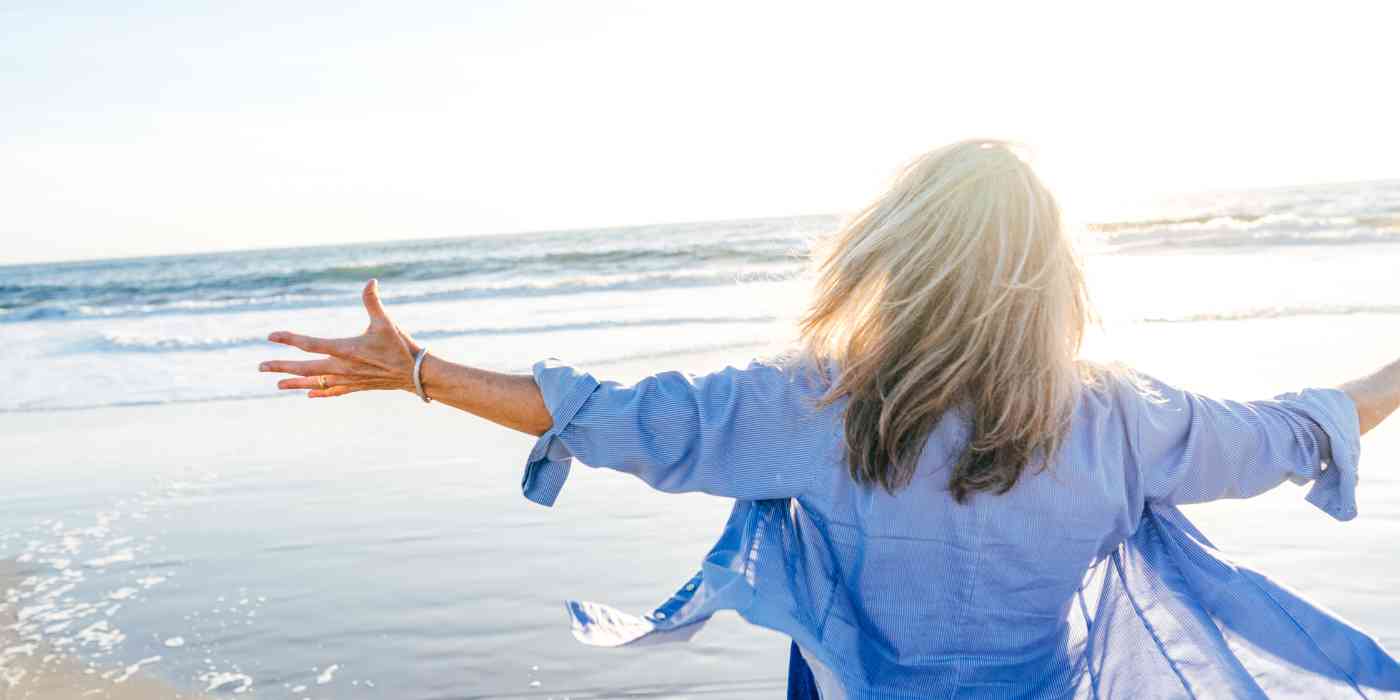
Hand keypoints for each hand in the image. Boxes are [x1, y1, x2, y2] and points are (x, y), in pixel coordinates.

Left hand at [259, 279, 422, 397]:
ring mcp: (348, 379)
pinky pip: (333, 391)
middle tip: (260, 366)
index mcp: (346, 350)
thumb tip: (371, 281)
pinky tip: (309, 395)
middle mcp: (343, 367)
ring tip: (277, 383)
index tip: (271, 336)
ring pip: (315, 383)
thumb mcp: (386, 322)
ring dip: (295, 383)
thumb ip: (373, 301)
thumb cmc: (400, 346)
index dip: (289, 339)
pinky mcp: (356, 386)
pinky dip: (320, 393)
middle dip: (281, 366)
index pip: (311, 343)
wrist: (415, 374)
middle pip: (305, 368)